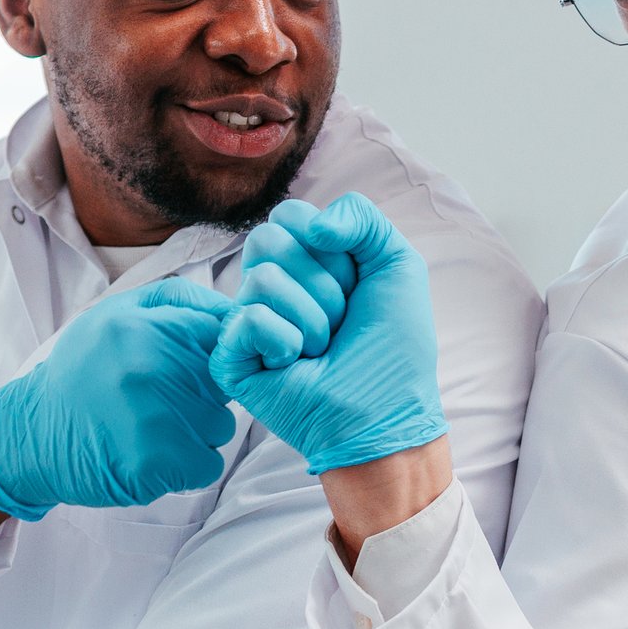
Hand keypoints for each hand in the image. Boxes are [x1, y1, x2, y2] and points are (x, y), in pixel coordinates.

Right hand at [0, 277, 234, 520]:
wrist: (31, 436)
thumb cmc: (82, 373)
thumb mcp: (116, 315)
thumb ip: (178, 302)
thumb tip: (238, 312)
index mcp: (142, 324)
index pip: (220, 333)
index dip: (213, 354)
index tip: (188, 367)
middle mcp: (151, 366)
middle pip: (224, 383)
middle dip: (202, 394)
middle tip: (158, 401)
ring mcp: (156, 416)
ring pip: (221, 424)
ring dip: (197, 432)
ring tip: (152, 427)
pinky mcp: (157, 463)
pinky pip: (209, 464)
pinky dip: (188, 467)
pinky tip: (153, 455)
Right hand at [212, 194, 448, 473]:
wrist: (386, 413)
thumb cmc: (393, 348)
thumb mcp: (396, 264)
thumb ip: (361, 217)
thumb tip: (312, 225)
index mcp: (302, 262)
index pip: (289, 215)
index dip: (331, 247)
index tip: (354, 285)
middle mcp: (269, 287)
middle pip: (267, 239)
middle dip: (322, 282)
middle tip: (340, 321)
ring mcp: (246, 321)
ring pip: (263, 279)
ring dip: (313, 319)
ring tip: (322, 349)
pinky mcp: (231, 357)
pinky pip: (250, 318)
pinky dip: (287, 341)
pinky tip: (296, 364)